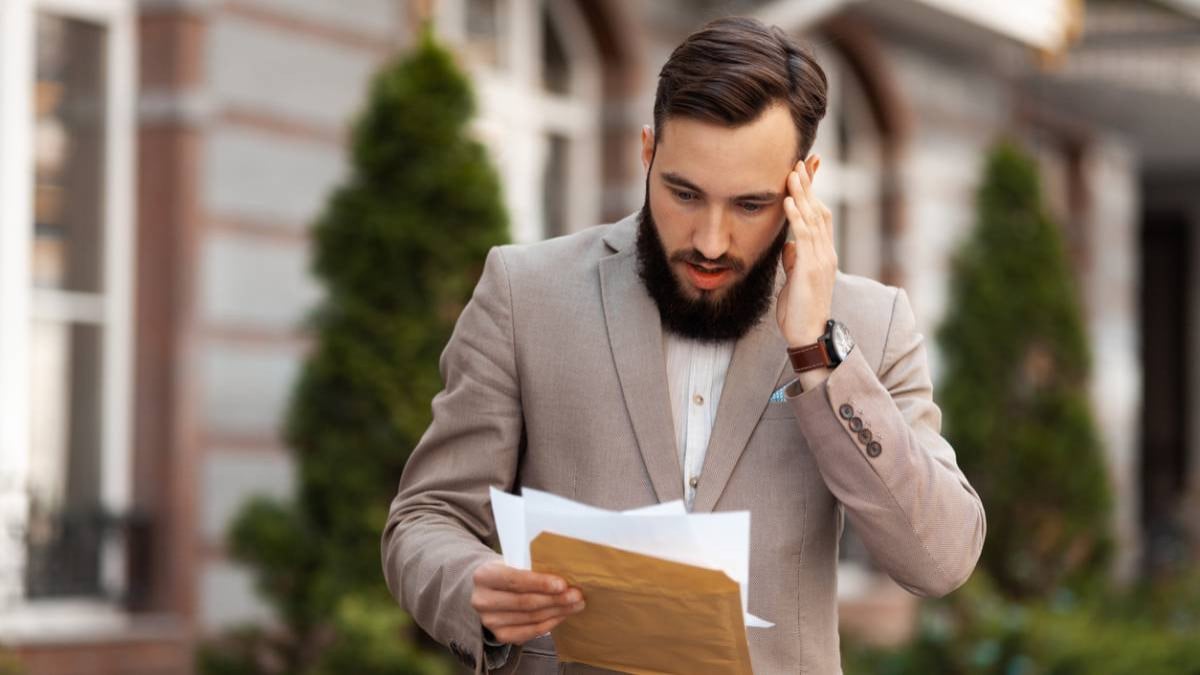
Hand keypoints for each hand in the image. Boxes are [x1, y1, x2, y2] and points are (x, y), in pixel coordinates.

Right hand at [471, 561, 585, 644]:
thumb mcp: (512, 561)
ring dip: (557, 611)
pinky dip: (549, 624)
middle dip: (555, 599)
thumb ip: (531, 567)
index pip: (515, 581)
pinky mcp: (500, 635)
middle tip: (577, 595)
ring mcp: (490, 621)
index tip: (562, 584)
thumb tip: (565, 574)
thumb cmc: (507, 570)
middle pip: (525, 602)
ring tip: (575, 604)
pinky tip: (562, 615)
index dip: (540, 583)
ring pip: (531, 618)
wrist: (487, 588)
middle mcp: (482, 601)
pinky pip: (530, 632)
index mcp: (484, 576)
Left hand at [777, 154, 836, 347]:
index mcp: (823, 254)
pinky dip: (796, 216)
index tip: (806, 171)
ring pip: (813, 219)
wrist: (808, 335)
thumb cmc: (799, 311)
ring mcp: (821, 260)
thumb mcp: (794, 281)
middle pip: (820, 210)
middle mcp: (826, 253)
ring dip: (802, 194)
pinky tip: (787, 201)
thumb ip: (794, 261)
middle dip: (810, 185)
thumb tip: (789, 246)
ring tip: (792, 172)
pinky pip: (804, 237)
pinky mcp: (811, 269)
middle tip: (800, 161)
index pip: (820, 216)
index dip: (813, 193)